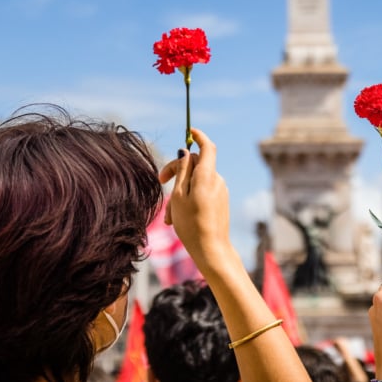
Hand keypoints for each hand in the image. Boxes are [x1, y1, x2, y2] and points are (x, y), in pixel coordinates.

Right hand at [159, 128, 231, 268]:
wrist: (212, 250)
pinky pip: (202, 193)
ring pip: (196, 182)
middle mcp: (217, 180)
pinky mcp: (220, 202)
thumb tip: (185, 152)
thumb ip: (182, 171)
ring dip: (180, 192)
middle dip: (177, 171)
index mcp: (207, 176)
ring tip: (169, 216)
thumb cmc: (192, 224)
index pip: (207, 146)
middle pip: (196, 164)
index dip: (199, 136)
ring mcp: (220, 191)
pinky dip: (189, 200)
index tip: (190, 131)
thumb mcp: (179, 195)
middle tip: (160, 182)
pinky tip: (178, 218)